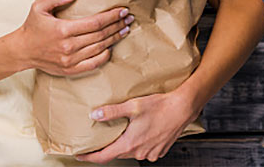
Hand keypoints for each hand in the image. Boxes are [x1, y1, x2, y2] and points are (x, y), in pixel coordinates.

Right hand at [17, 0, 133, 75]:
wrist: (22, 51)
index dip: (111, 16)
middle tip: (129, 18)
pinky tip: (111, 47)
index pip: (95, 23)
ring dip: (115, 39)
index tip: (122, 10)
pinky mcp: (70, 69)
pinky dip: (105, 56)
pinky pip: (93, 64)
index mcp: (63, 30)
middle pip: (101, 35)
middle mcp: (68, 46)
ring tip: (125, 29)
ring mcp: (70, 60)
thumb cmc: (32, 27)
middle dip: (117, 25)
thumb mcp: (38, 7)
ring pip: (99, 48)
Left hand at [75, 90, 198, 163]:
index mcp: (129, 144)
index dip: (90, 156)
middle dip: (108, 147)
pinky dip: (138, 144)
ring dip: (125, 144)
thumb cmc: (160, 106)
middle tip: (100, 138)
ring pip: (131, 152)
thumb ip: (112, 112)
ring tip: (122, 132)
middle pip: (117, 153)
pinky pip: (143, 151)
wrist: (183, 108)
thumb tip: (94, 115)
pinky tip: (140, 132)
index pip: (103, 156)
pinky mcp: (159, 151)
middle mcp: (139, 152)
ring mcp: (150, 153)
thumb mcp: (133, 106)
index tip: (80, 154)